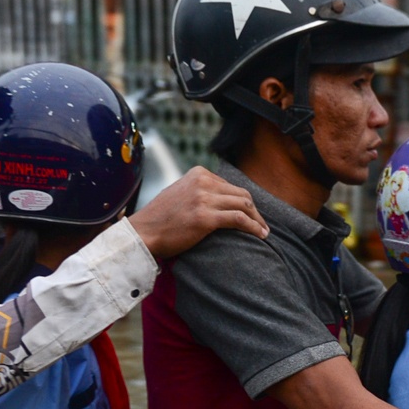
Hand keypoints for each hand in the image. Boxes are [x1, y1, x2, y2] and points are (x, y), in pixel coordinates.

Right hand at [129, 167, 266, 259]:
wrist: (143, 233)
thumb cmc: (161, 218)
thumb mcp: (180, 193)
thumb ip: (199, 190)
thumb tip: (219, 197)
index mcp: (198, 173)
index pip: (231, 186)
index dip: (245, 202)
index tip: (252, 214)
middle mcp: (203, 182)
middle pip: (241, 194)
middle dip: (255, 211)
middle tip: (262, 225)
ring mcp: (204, 199)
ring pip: (244, 205)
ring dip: (258, 220)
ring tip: (264, 232)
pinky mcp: (205, 217)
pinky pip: (239, 220)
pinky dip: (254, 227)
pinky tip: (261, 235)